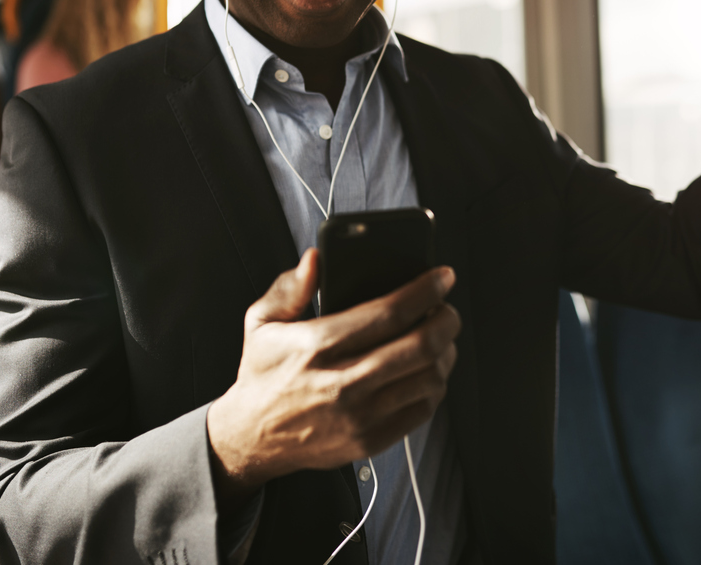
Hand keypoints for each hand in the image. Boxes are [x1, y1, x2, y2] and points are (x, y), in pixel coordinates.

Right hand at [205, 249, 459, 510]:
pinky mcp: (369, 441)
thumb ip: (290, 288)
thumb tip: (316, 258)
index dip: (425, 291)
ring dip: (446, 353)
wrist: (252, 438)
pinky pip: (422, 410)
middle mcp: (341, 383)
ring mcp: (358, 416)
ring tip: (440, 339)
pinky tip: (427, 370)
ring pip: (428, 379)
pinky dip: (435, 385)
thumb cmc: (263, 375)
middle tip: (448, 308)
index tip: (442, 277)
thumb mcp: (260, 322)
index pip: (389, 313)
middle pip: (419, 346)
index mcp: (316, 346)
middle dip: (446, 320)